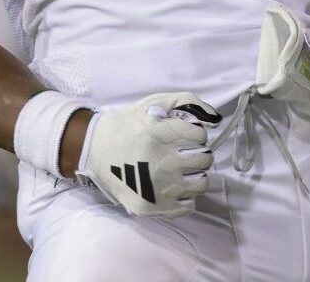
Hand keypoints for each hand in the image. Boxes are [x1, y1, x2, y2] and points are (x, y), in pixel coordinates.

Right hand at [77, 92, 215, 218]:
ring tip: (180, 171)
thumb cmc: (128, 124)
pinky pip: (188, 206)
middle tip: (183, 153)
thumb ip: (187, 102)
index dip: (195, 134)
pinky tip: (173, 187)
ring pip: (200, 184)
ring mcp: (156, 188)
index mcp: (159, 134)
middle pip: (204, 160)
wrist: (94, 149)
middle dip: (198, 153)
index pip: (200, 135)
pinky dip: (184, 197)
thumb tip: (215, 119)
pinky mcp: (151, 207)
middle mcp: (160, 162)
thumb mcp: (154, 102)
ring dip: (194, 175)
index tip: (184, 136)